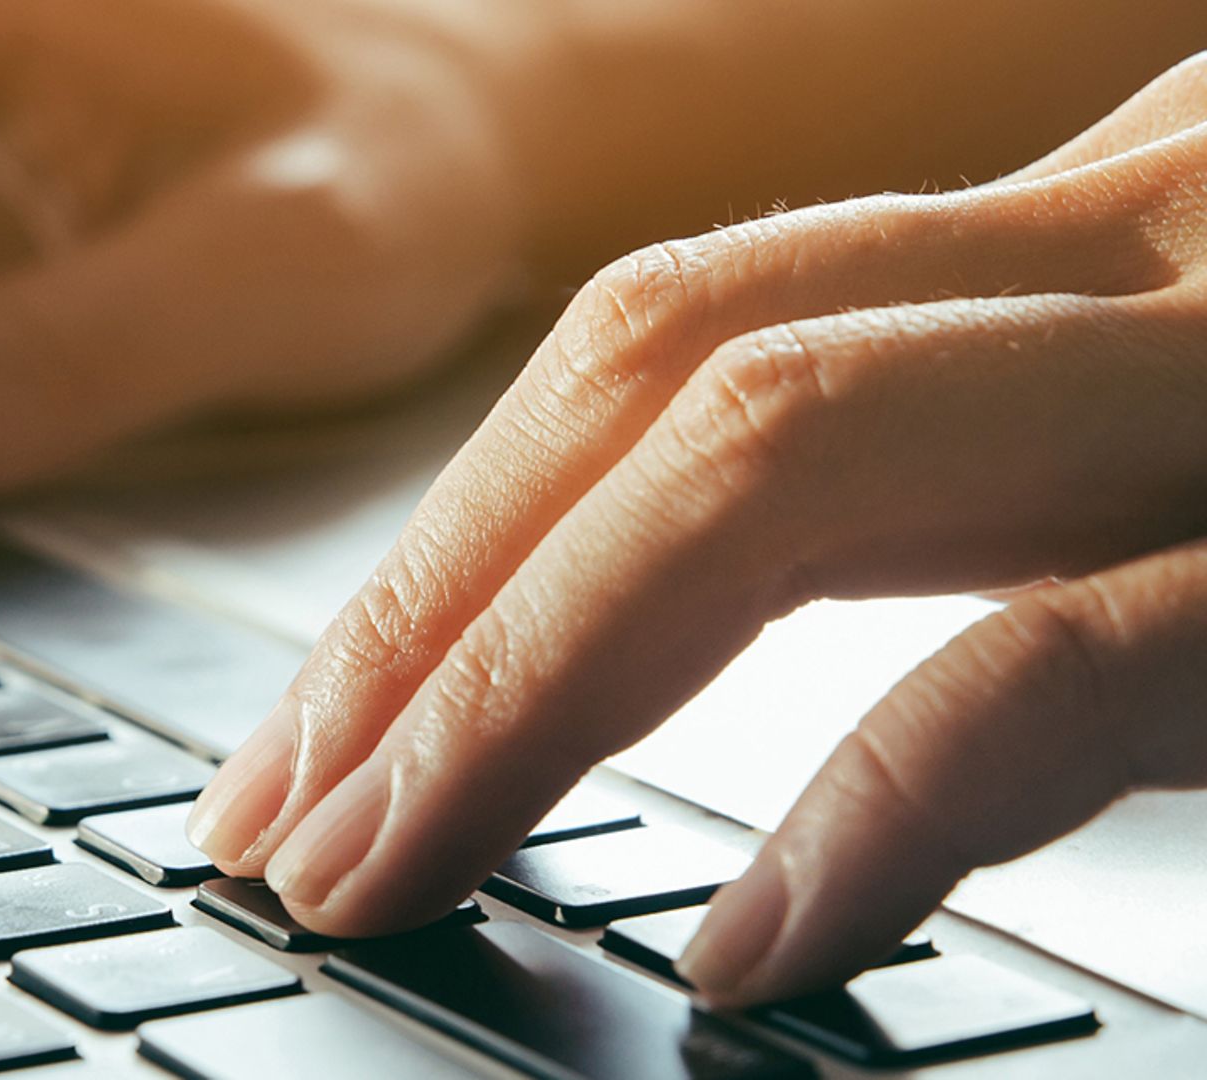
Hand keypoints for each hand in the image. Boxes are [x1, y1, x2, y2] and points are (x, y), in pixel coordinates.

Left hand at [187, 53, 1206, 1005]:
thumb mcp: (1169, 410)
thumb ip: (967, 461)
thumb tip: (671, 606)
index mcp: (1059, 234)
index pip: (661, 341)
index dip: (454, 540)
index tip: (312, 730)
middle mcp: (1124, 246)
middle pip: (655, 373)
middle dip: (429, 613)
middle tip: (283, 817)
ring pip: (779, 453)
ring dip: (529, 681)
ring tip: (393, 863)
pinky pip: (1066, 653)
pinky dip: (883, 800)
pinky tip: (754, 934)